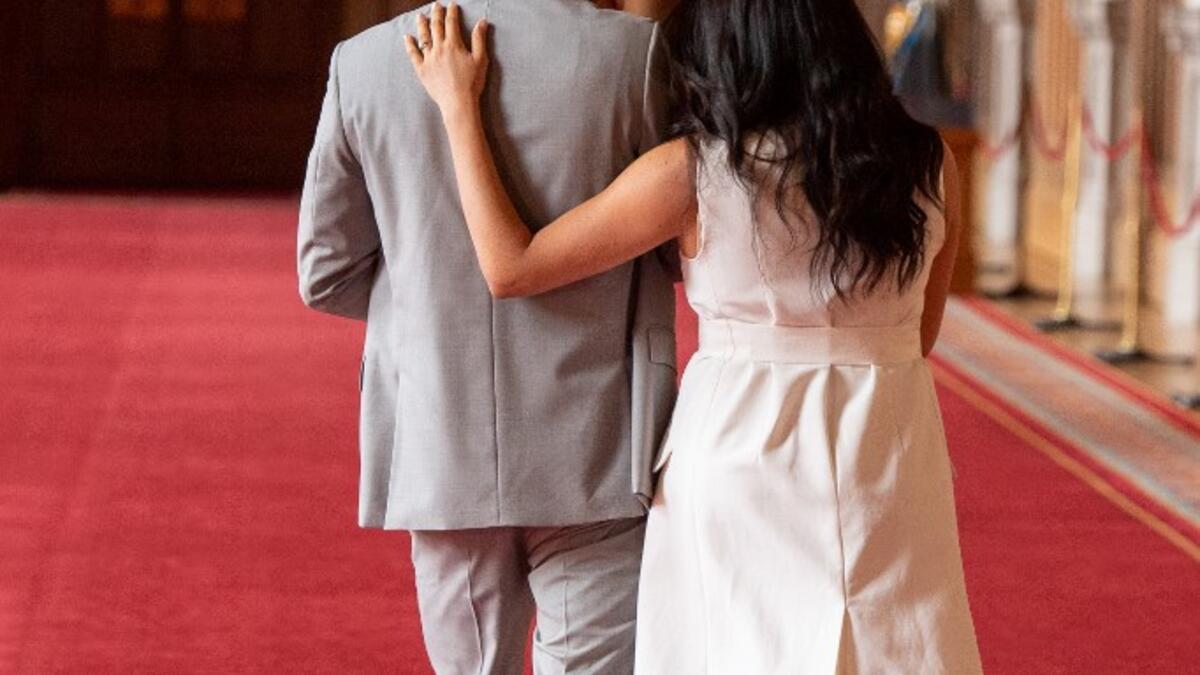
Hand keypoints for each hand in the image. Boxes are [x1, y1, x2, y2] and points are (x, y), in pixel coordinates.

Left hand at [406, 3, 489, 119]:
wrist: (458, 102)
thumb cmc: (472, 83)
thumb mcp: (480, 60)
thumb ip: (479, 39)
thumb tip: (481, 22)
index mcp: (453, 44)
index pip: (451, 23)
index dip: (452, 12)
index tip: (451, 5)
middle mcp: (439, 48)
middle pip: (436, 26)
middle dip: (436, 14)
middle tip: (436, 6)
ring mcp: (428, 58)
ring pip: (423, 37)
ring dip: (422, 25)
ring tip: (420, 16)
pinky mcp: (422, 70)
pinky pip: (413, 54)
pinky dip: (410, 45)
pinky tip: (407, 37)